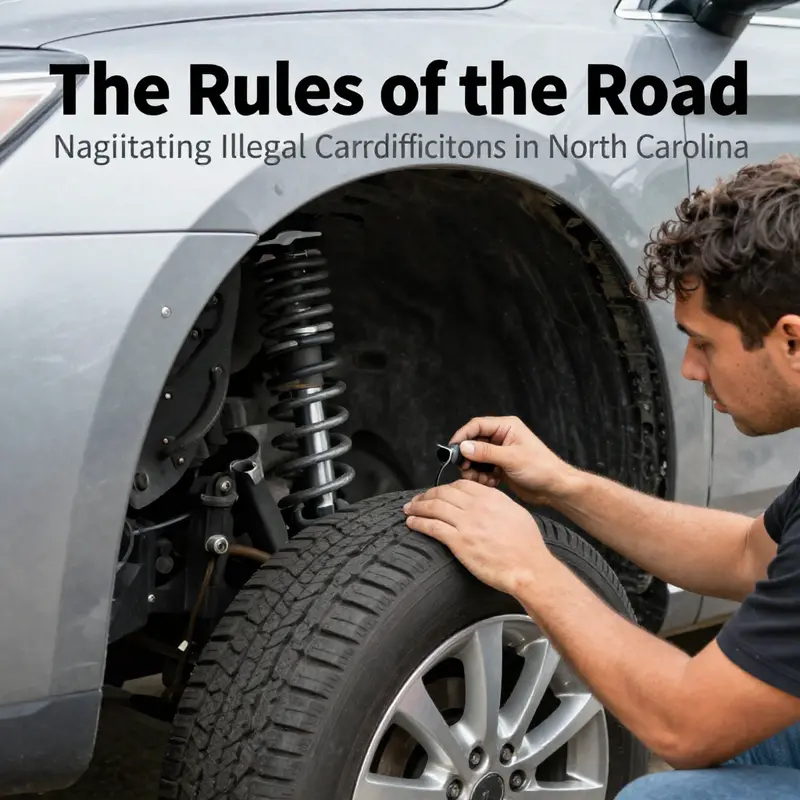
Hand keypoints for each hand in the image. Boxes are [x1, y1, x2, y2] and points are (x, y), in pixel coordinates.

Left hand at [403, 480, 552, 596]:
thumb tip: (488, 503)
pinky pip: (432, 527)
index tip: (438, 493)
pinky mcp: (458, 542)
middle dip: (426, 495)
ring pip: (434, 507)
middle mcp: (476, 506)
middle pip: (443, 493)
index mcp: (491, 497)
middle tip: (417, 500)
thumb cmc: (527, 546)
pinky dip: (418, 523)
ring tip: (408, 509)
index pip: (460, 485)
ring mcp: (466, 523)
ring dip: (417, 507)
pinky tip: (411, 523)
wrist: (529, 567)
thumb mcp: (516, 513)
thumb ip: (498, 504)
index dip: (445, 488)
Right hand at [448, 415, 575, 504]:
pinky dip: (482, 476)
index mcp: (506, 427)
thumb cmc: (540, 468)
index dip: (463, 436)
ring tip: (479, 479)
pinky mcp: (501, 466)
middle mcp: (502, 437)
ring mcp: (501, 452)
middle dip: (468, 457)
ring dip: (474, 469)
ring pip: (477, 457)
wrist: (555, 488)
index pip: (477, 425)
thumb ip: (485, 452)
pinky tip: (490, 483)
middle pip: (474, 442)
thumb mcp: (511, 458)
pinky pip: (483, 468)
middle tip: (464, 469)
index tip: (452, 449)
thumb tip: (463, 447)